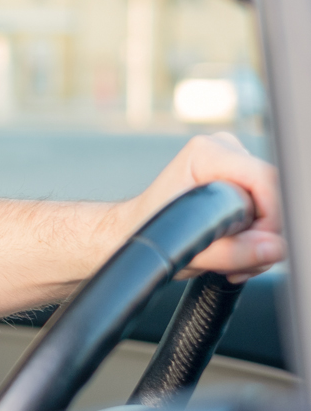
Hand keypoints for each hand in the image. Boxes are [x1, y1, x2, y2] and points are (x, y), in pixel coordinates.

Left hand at [126, 133, 282, 281]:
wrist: (136, 229)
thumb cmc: (152, 230)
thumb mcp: (190, 251)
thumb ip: (234, 252)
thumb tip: (274, 248)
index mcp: (206, 154)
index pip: (267, 181)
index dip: (270, 219)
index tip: (255, 248)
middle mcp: (224, 150)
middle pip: (272, 196)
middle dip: (261, 236)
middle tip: (234, 260)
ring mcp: (234, 162)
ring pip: (272, 207)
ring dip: (257, 241)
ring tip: (226, 256)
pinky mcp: (242, 179)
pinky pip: (267, 210)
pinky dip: (254, 237)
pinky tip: (232, 249)